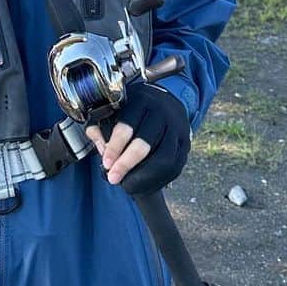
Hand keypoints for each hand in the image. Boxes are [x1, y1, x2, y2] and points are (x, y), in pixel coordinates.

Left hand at [85, 81, 190, 195]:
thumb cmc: (135, 109)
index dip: (115, 146)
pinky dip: (158, 180)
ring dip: (144, 177)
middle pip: (146, 143)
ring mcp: (177, 129)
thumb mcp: (115, 108)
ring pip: (164, 158)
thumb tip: (100, 148)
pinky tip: (144, 184)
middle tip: (113, 178)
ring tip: (128, 185)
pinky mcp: (186, 144)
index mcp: (141, 101)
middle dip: (127, 164)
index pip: (127, 125)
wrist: (167, 102)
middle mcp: (161, 113)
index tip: (106, 163)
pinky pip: (174, 167)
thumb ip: (101, 125)